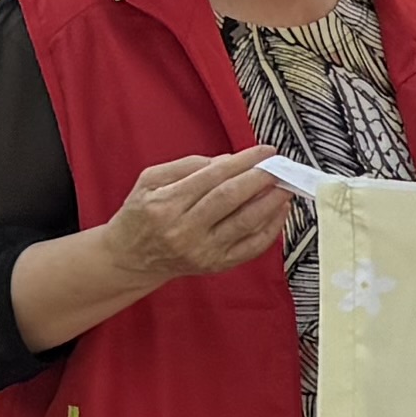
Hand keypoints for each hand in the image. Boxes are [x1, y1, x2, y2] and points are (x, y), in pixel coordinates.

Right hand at [100, 151, 288, 294]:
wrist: (129, 258)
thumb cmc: (140, 215)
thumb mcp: (150, 181)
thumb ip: (187, 165)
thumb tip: (228, 160)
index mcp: (166, 204)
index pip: (212, 177)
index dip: (243, 162)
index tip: (264, 151)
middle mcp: (184, 230)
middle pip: (230, 199)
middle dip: (260, 178)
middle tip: (279, 165)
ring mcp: (202, 251)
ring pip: (245, 223)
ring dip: (271, 202)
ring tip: (286, 185)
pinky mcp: (216, 265)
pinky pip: (252, 247)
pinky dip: (272, 228)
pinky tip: (280, 211)